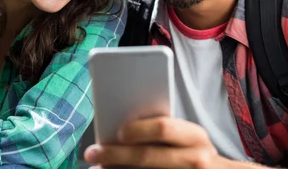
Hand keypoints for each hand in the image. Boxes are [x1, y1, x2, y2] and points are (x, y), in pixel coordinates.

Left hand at [84, 116, 229, 167]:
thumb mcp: (189, 139)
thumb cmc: (195, 154)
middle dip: (115, 154)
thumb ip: (165, 132)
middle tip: (92, 153)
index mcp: (195, 136)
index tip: (116, 132)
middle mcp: (195, 158)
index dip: (138, 129)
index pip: (163, 128)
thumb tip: (121, 130)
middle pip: (147, 156)